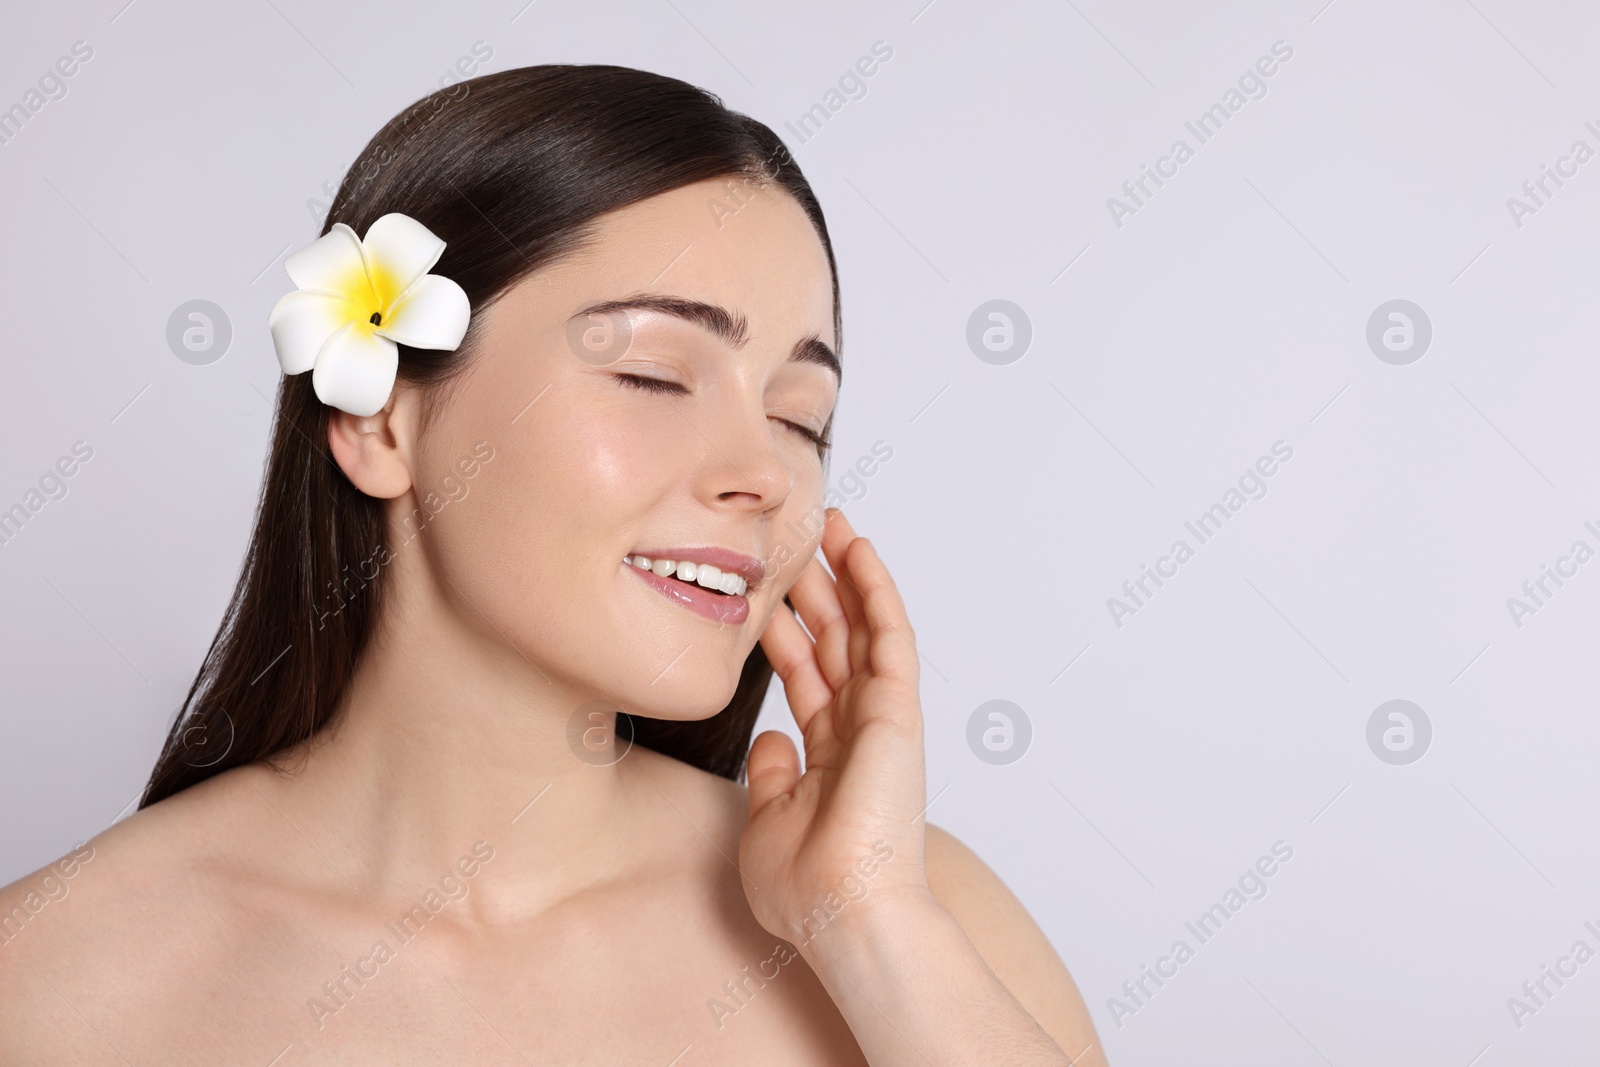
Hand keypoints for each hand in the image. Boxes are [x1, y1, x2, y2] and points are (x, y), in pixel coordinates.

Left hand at [742, 508, 931, 956]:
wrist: (844, 915)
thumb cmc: (807, 890)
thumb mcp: (767, 822)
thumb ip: (773, 775)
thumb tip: (771, 737)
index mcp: (829, 759)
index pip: (807, 678)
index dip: (787, 632)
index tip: (764, 594)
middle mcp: (859, 733)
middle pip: (835, 643)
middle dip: (815, 591)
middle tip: (793, 541)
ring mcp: (882, 719)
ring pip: (862, 628)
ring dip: (845, 574)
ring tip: (826, 524)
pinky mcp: (899, 710)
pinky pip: (889, 634)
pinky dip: (875, 588)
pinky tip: (858, 548)